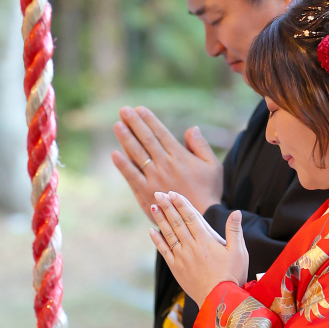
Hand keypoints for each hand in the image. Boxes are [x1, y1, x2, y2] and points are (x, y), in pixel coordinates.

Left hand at [112, 106, 222, 220]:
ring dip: (126, 138)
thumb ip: (201, 146)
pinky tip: (115, 154)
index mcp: (180, 156)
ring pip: (137, 155)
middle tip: (123, 110)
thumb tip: (191, 128)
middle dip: (134, 123)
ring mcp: (154, 179)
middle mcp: (165, 165)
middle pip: (146, 140)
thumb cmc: (209, 191)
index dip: (149, 120)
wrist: (202, 218)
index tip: (139, 109)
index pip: (161, 133)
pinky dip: (123, 165)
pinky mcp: (146, 193)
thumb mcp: (213, 166)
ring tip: (117, 125)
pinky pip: (132, 176)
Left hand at [148, 190, 248, 307]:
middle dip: (167, 207)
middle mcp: (191, 246)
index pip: (191, 217)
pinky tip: (151, 231)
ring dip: (160, 219)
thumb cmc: (232, 276)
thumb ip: (235, 231)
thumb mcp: (239, 252)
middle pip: (177, 222)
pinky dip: (157, 240)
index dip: (181, 204)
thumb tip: (236, 212)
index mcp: (206, 240)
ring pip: (168, 234)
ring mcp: (181, 258)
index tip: (172, 193)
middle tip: (158, 193)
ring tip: (153, 206)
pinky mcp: (176, 268)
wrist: (219, 301)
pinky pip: (164, 251)